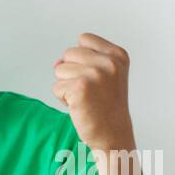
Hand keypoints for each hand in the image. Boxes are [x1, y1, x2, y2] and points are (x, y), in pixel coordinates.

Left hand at [52, 32, 134, 150]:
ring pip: (60, 70)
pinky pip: (57, 87)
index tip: (96, 78)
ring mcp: (95, 74)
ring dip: (67, 86)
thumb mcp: (103, 76)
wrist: (113, 135)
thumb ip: (81, 61)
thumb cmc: (106, 106)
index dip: (82, 59)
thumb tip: (56, 63)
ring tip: (85, 99)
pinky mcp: (80, 88)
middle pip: (69, 53)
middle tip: (91, 92)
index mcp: (118, 55)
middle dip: (73, 73)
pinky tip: (80, 107)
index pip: (84, 39)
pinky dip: (64, 99)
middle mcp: (109, 62)